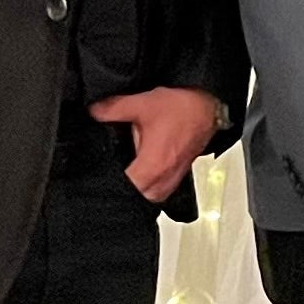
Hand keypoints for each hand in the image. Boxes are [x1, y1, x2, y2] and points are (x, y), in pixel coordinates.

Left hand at [92, 87, 227, 203]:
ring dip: (136, 190)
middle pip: (135, 199)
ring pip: (148, 199)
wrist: (209, 107)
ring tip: (123, 175)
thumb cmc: (183, 108)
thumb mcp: (142, 103)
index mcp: (153, 166)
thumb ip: (113, 108)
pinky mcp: (177, 176)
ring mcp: (172, 180)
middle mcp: (164, 178)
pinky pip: (158, 193)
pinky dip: (148, 187)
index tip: (97, 178)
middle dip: (121, 190)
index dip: (108, 186)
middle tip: (107, 176)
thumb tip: (94, 111)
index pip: (124, 190)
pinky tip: (140, 173)